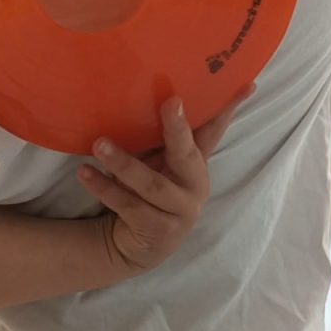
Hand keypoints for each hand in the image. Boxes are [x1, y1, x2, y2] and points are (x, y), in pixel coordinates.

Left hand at [78, 89, 251, 273]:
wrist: (137, 246)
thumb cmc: (145, 193)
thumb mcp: (155, 163)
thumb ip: (158, 139)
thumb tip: (140, 90)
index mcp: (196, 163)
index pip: (214, 131)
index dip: (228, 108)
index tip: (245, 84)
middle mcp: (195, 186)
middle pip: (188, 154)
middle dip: (178, 128)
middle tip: (170, 102)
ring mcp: (181, 211)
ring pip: (152, 185)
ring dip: (124, 164)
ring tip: (99, 145)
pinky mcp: (160, 231)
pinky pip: (129, 206)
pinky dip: (105, 188)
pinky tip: (85, 173)